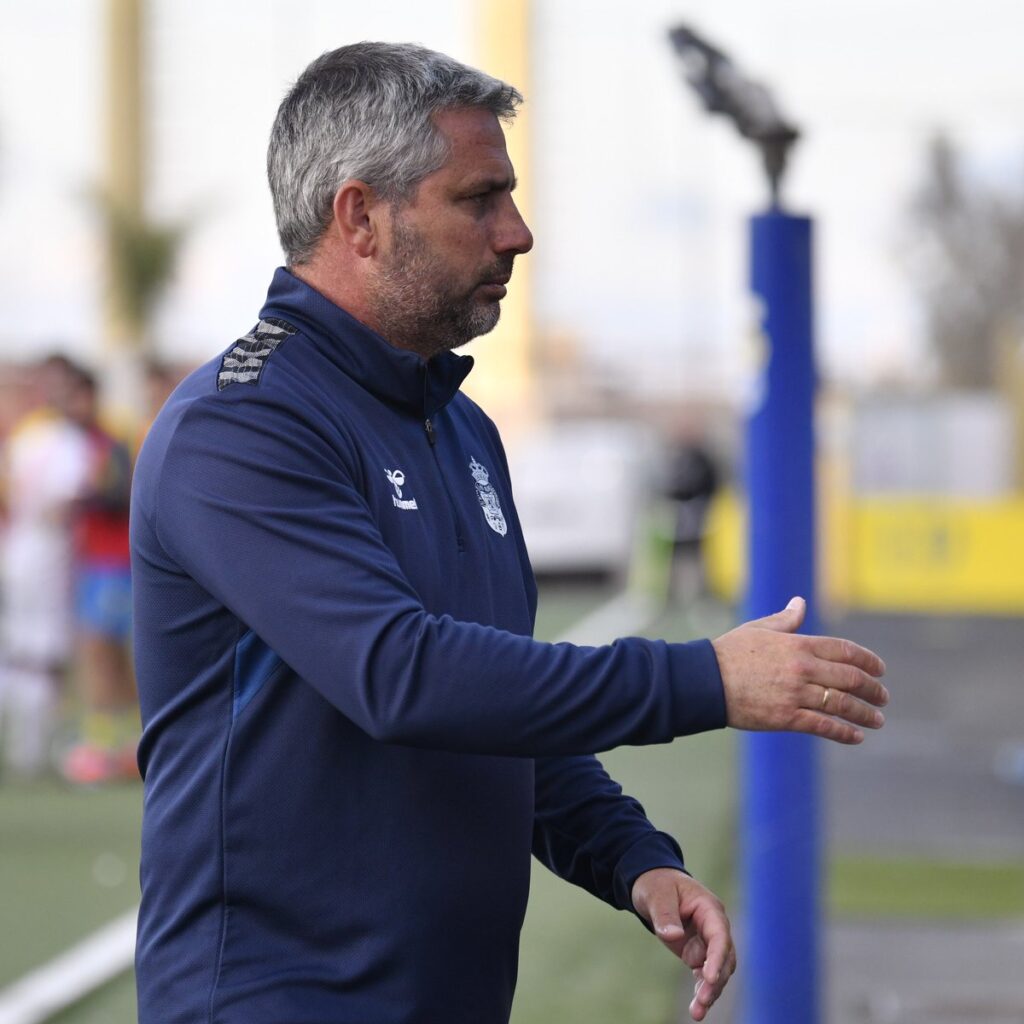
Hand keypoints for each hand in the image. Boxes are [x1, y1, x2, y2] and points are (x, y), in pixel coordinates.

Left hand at [631, 868, 734, 1020]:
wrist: (654, 885)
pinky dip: (702, 990)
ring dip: (710, 991)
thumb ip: (665, 914)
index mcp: (709, 908)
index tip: (709, 978)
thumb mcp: (657, 895)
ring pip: (717, 971)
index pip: (719, 934)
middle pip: (724, 957)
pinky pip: (705, 975)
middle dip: (715, 981)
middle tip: (703, 1001)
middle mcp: (714, 926)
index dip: (717, 957)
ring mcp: (708, 941)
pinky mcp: (699, 953)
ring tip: (697, 1013)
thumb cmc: (657, 885)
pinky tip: (697, 1008)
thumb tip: (673, 936)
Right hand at [712, 596, 887, 743]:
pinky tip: (855, 737)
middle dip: (873, 688)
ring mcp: (795, 694)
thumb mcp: (759, 628)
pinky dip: (843, 732)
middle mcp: (802, 668)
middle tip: (883, 696)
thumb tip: (800, 602)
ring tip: (877, 720)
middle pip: (850, 678)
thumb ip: (786, 619)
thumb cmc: (730, 652)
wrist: (705, 681)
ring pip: (842, 704)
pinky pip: (823, 725)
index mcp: (798, 644)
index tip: (880, 669)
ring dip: (865, 713)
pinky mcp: (786, 717)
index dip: (868, 660)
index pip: (844, 651)